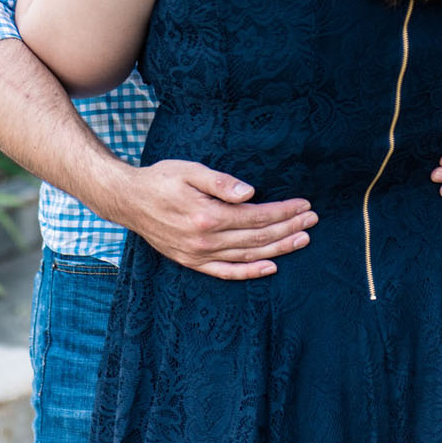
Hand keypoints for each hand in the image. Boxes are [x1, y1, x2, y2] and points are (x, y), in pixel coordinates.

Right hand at [125, 160, 317, 278]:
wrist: (129, 200)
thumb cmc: (161, 179)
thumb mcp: (189, 170)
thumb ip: (220, 182)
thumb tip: (251, 192)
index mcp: (207, 215)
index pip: (256, 216)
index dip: (283, 212)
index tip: (304, 205)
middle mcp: (205, 240)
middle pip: (257, 237)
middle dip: (288, 229)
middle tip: (312, 221)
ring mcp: (198, 255)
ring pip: (247, 255)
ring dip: (278, 249)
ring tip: (302, 240)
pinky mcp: (191, 262)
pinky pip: (226, 272)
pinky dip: (250, 272)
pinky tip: (270, 267)